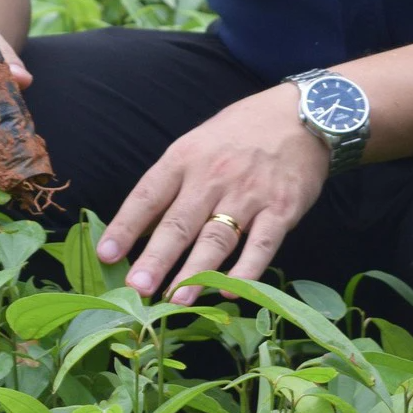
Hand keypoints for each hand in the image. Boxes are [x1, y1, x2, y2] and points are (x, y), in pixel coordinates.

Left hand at [97, 84, 327, 304]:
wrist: (306, 113)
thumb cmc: (243, 131)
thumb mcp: (200, 142)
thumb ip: (173, 181)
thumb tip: (139, 229)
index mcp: (187, 157)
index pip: (149, 194)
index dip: (126, 226)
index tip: (106, 255)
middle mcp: (214, 175)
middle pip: (180, 222)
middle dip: (156, 258)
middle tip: (136, 289)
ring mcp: (250, 193)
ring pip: (217, 237)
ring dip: (196, 272)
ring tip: (177, 299)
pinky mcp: (283, 207)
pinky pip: (262, 243)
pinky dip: (247, 269)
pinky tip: (231, 290)